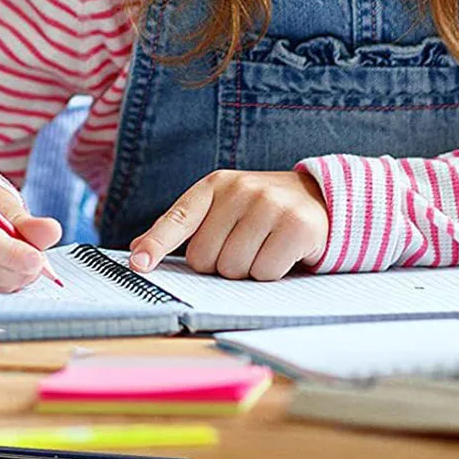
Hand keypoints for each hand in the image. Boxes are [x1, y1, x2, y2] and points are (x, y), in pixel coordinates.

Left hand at [128, 169, 328, 281]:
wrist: (319, 199)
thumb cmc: (261, 211)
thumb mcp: (223, 208)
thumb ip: (185, 227)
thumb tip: (138, 251)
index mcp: (214, 185)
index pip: (178, 218)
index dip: (156, 243)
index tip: (139, 264)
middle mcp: (240, 190)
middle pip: (205, 257)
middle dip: (220, 264)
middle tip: (242, 247)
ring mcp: (269, 205)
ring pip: (235, 267)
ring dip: (247, 270)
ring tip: (263, 248)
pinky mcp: (296, 225)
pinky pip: (266, 272)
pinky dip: (271, 272)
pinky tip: (282, 253)